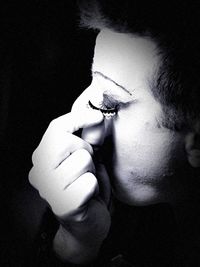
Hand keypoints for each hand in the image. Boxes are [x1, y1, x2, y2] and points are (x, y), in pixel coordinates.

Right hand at [28, 105, 110, 262]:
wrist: (88, 223)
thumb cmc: (86, 186)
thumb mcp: (89, 158)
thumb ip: (91, 138)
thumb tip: (96, 119)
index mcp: (42, 158)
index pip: (56, 128)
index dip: (78, 118)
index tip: (97, 117)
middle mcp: (40, 173)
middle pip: (68, 142)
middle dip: (86, 151)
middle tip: (88, 167)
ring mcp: (50, 190)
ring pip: (83, 160)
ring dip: (92, 171)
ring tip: (87, 181)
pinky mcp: (64, 206)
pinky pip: (90, 182)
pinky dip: (96, 187)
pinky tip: (89, 196)